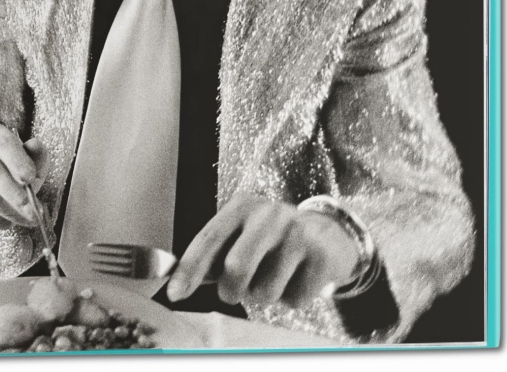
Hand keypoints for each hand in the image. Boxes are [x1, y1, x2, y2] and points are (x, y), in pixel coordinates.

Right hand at [0, 123, 46, 231]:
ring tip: (28, 218)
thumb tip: (36, 147)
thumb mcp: (26, 159)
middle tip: (34, 210)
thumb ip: (35, 154)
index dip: (17, 160)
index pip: (2, 142)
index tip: (30, 178)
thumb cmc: (8, 167)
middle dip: (15, 194)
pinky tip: (9, 220)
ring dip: (10, 211)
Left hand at [167, 195, 360, 307]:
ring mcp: (298, 234)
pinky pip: (295, 300)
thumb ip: (215, 254)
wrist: (331, 233)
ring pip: (266, 291)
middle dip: (230, 291)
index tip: (175, 293)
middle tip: (234, 293)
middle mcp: (269, 215)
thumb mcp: (243, 233)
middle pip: (236, 268)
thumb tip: (178, 280)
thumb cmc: (274, 239)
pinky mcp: (322, 256)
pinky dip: (292, 299)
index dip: (189, 269)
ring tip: (274, 279)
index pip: (208, 239)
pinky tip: (298, 280)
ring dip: (264, 297)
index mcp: (242, 206)